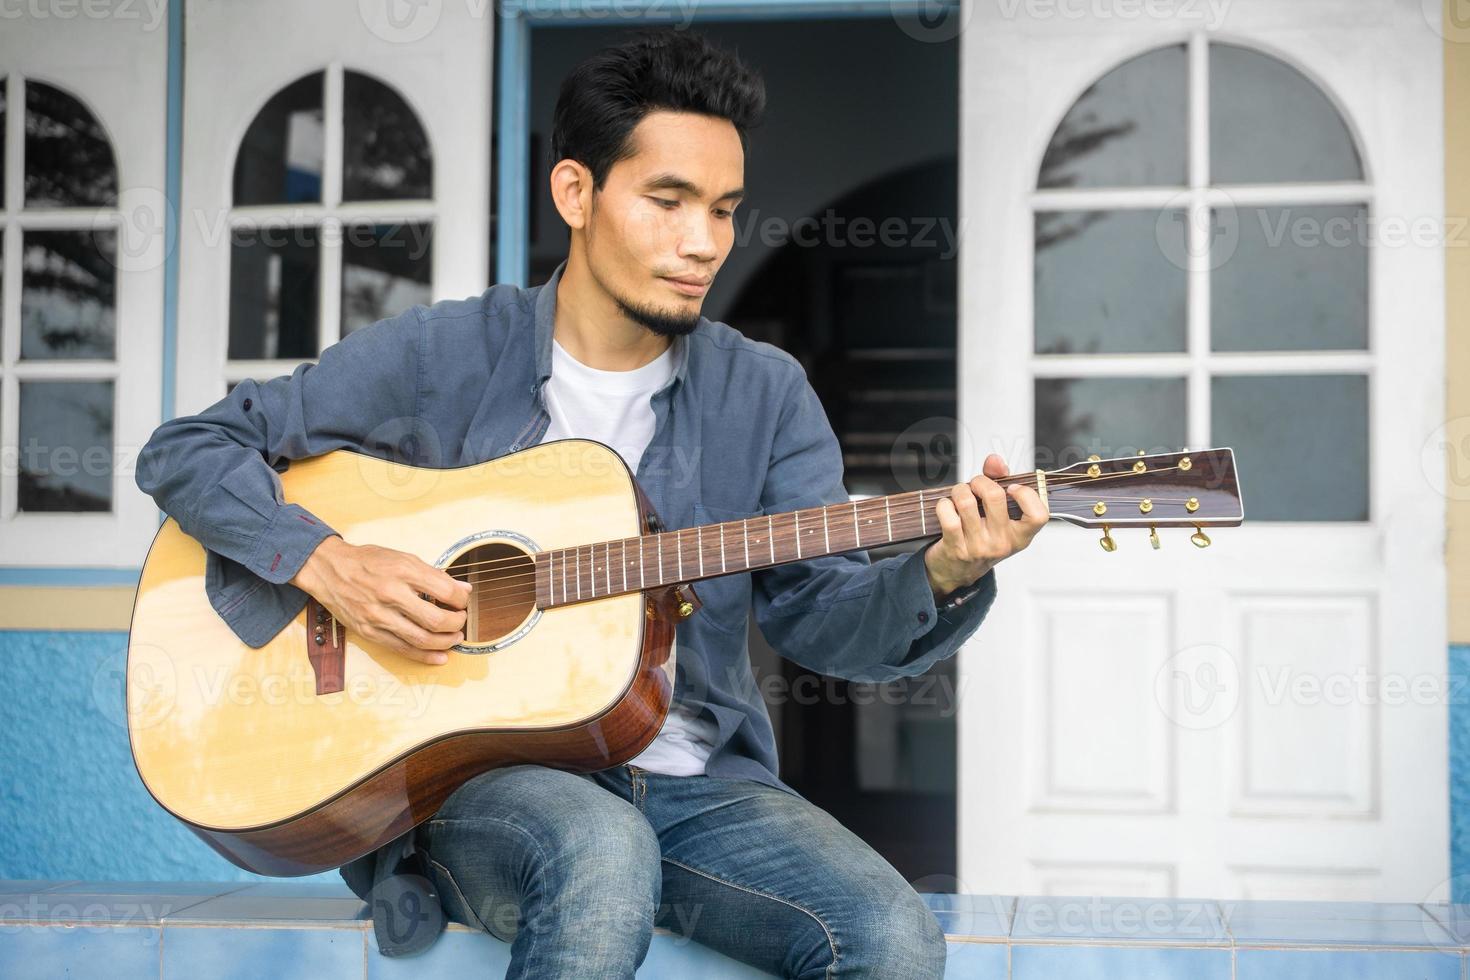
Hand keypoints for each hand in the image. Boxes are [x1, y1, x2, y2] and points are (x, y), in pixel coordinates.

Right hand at [290, 535, 472, 665]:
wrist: (329, 570)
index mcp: (402, 570)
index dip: (461, 599)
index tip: (463, 600)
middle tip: (461, 620)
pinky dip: (425, 656)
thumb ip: (434, 575)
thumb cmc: (368, 562)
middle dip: (457, 623)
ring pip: (421, 639)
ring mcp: (378, 616)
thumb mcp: (403, 558)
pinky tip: (440, 656)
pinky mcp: (369, 632)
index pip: (444, 590)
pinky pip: (403, 649)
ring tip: (454, 637)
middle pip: (436, 619)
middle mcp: (390, 594)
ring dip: (445, 642)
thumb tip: (463, 589)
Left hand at [923, 453, 1048, 596]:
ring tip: (959, 495)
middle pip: (995, 497)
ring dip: (959, 490)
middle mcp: (1003, 543)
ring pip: (967, 502)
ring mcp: (979, 548)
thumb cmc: (980, 537)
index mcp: (1021, 536)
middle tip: (975, 486)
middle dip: (980, 481)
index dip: (1026, 494)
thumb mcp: (997, 515)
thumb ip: (999, 482)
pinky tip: (947, 507)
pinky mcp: (956, 548)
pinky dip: (944, 504)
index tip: (1012, 488)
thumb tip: (995, 460)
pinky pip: (948, 514)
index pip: (1039, 515)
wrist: (957, 571)